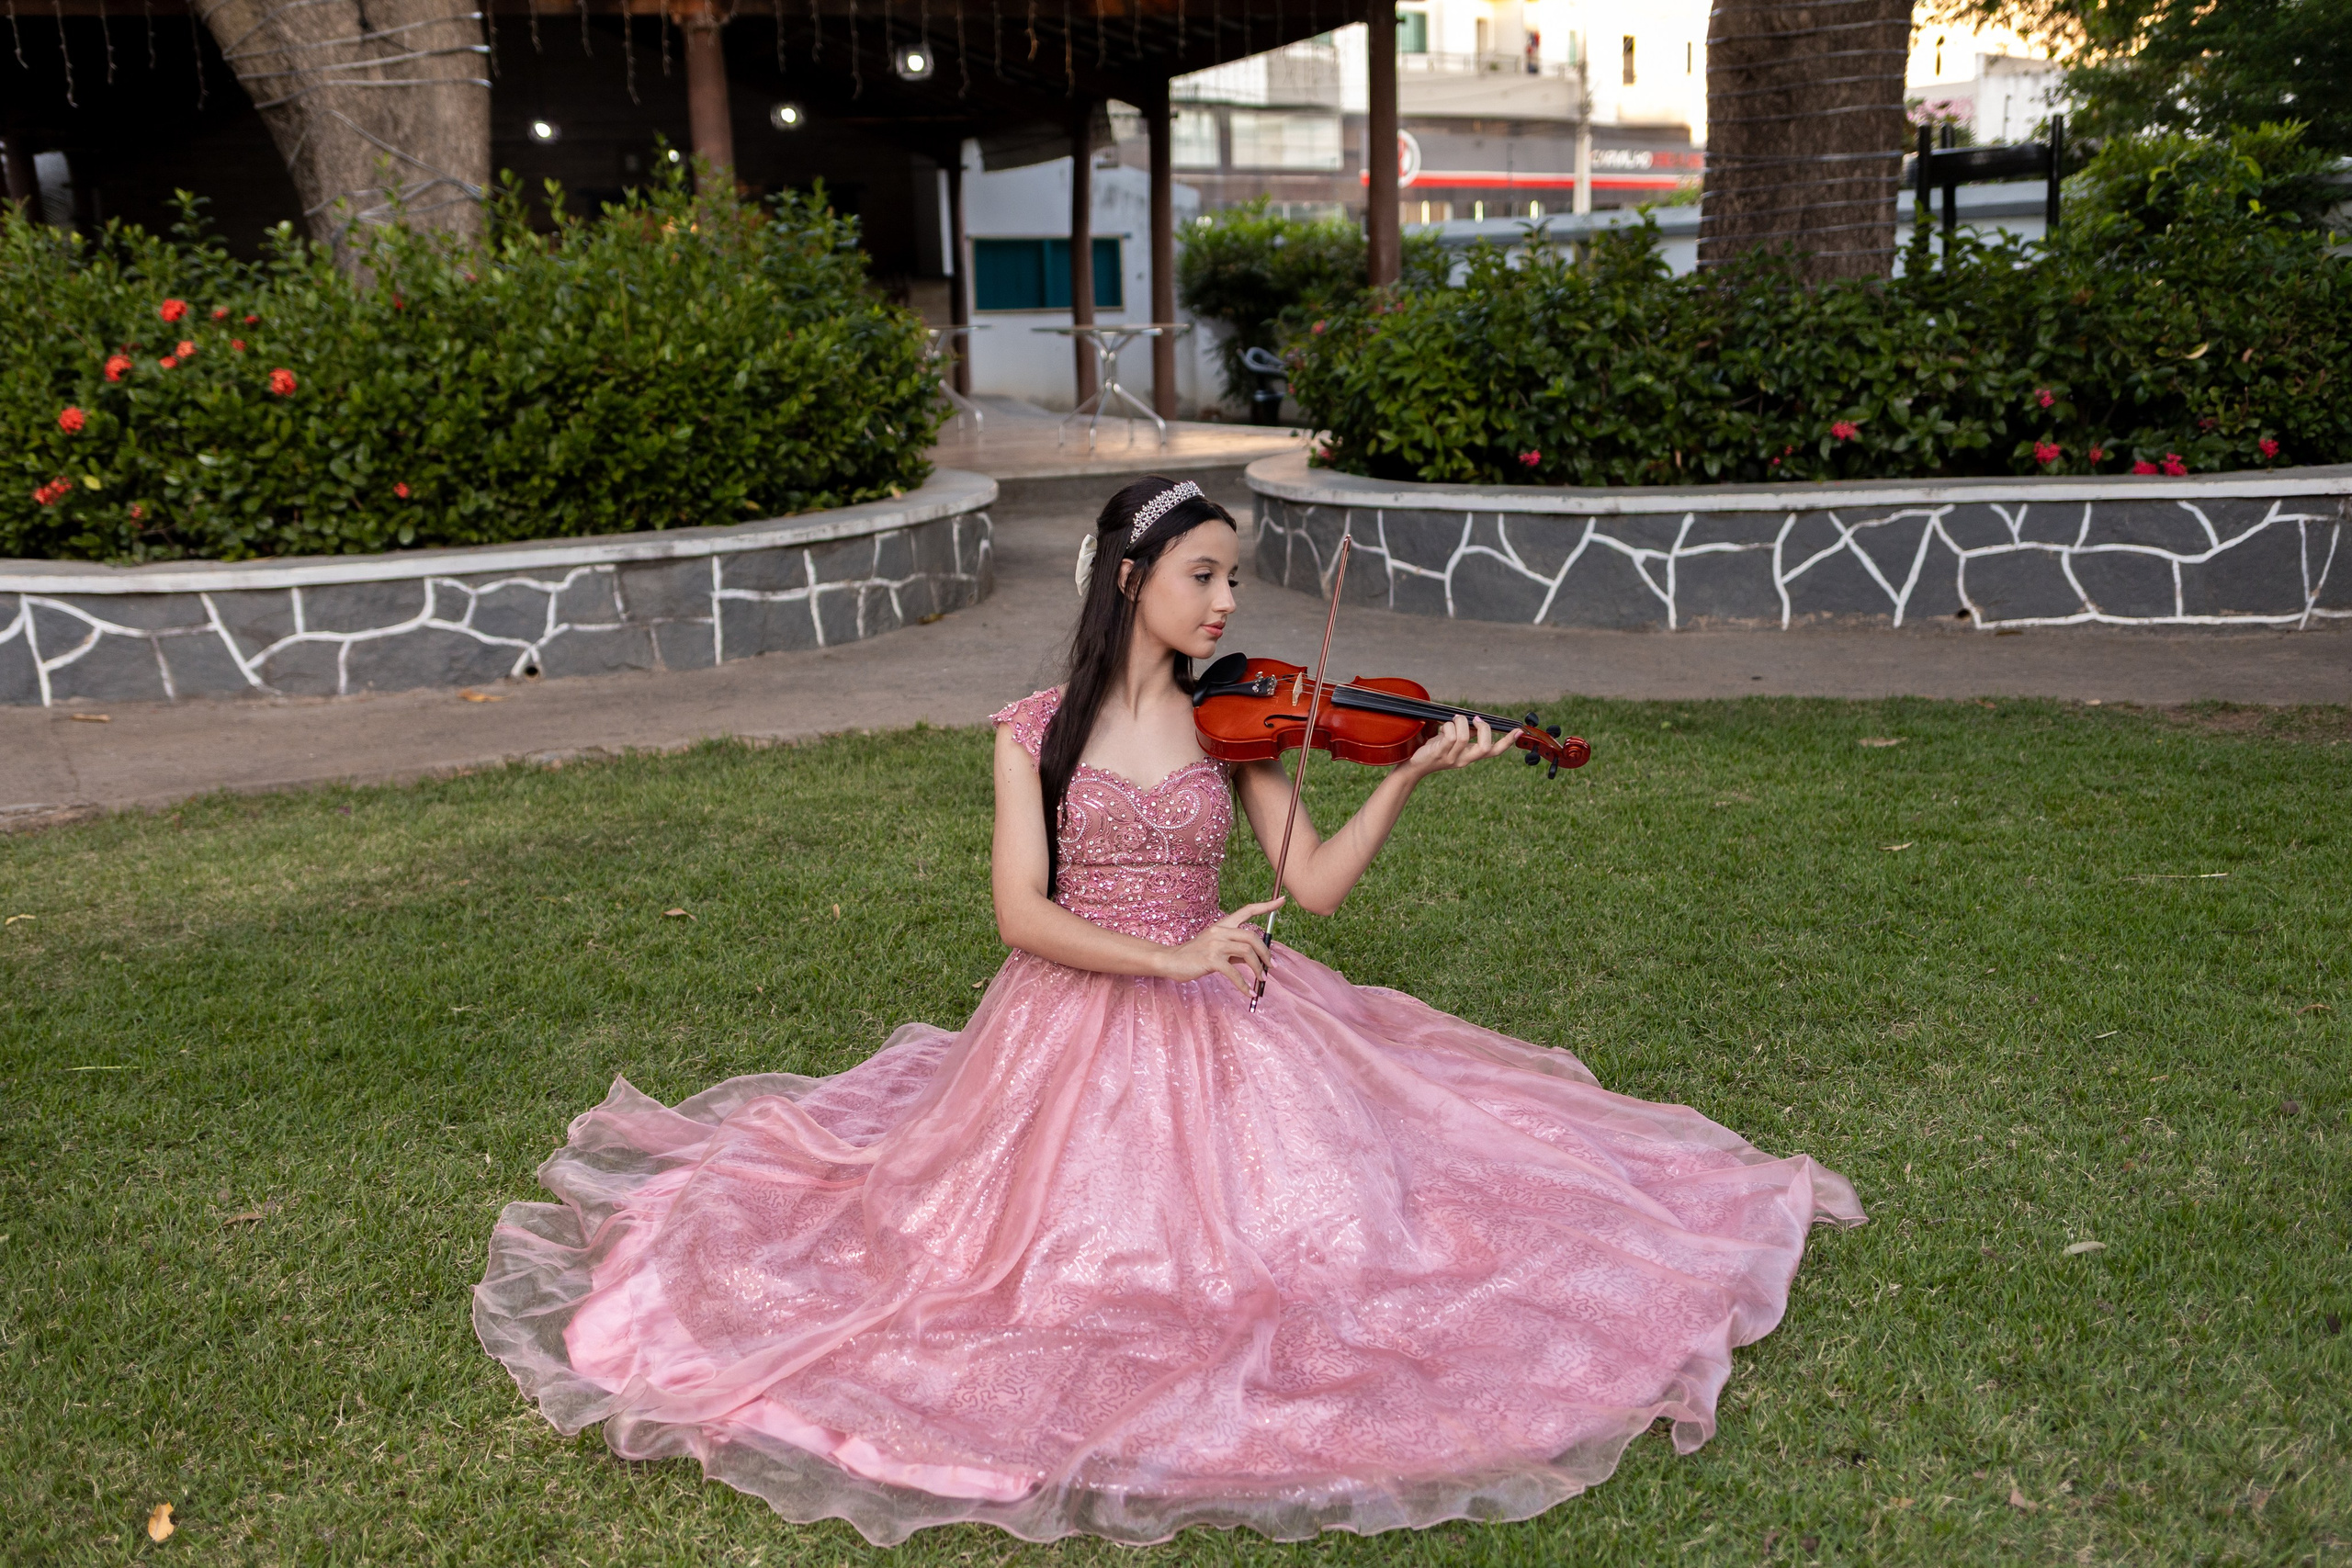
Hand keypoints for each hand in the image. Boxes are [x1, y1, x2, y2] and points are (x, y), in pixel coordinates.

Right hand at [1158, 898, 1284, 994]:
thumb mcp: (1217, 949)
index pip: (1247, 910)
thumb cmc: (1195, 955)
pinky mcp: (1211, 959)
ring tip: (1262, 980)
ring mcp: (1215, 944)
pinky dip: (1244, 985)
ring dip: (1258, 969)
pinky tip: (1248, 992)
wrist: (1171, 961)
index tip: (1282, 900)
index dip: (1266, 906)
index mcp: (1223, 925)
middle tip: (1272, 967)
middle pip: (1252, 937)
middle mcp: (1220, 931)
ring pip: (1247, 953)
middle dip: (1266, 953)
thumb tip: (1256, 958)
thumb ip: (1236, 951)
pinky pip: (1234, 972)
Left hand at [1398, 714, 1519, 780]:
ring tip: (1451, 721)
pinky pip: (1450, 736)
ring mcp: (1453, 758)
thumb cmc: (1432, 750)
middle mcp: (1464, 760)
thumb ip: (1465, 733)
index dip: (1507, 742)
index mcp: (1470, 756)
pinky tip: (1441, 728)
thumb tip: (1475, 720)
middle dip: (1484, 728)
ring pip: (1464, 736)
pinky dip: (1448, 726)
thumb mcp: (1452, 741)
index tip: (1518, 731)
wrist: (1413, 766)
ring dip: (1459, 721)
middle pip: (1486, 747)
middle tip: (1475, 720)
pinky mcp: (1441, 754)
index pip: (1494, 751)